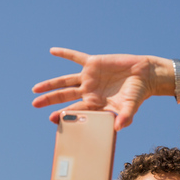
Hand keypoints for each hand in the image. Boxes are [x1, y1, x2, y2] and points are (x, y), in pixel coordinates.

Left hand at [32, 48, 158, 130]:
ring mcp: (89, 77)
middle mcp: (89, 91)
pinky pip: (76, 58)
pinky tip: (53, 51)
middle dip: (49, 100)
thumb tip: (118, 128)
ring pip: (65, 81)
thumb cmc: (138, 94)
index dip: (63, 114)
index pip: (75, 109)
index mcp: (95, 104)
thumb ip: (124, 117)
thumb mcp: (130, 107)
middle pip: (64, 96)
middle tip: (35, 104)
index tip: (52, 119)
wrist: (145, 76)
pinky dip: (65, 54)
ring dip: (50, 84)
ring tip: (35, 89)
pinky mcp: (93, 63)